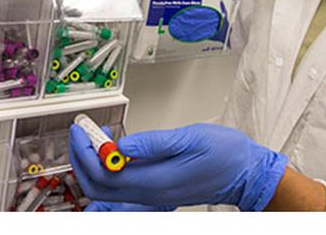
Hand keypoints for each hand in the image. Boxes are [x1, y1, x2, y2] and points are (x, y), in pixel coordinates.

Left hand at [69, 123, 287, 210]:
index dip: (86, 154)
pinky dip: (108, 169)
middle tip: (78, 134)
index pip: (106, 175)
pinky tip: (111, 150)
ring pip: (107, 189)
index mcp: (156, 181)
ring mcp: (153, 194)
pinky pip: (121, 187)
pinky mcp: (157, 190)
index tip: (81, 131)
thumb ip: (154, 143)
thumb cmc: (226, 155)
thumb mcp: (191, 138)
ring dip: (92, 165)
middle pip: (99, 187)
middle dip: (82, 160)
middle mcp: (151, 193)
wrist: (247, 174)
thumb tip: (122, 145)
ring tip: (91, 139)